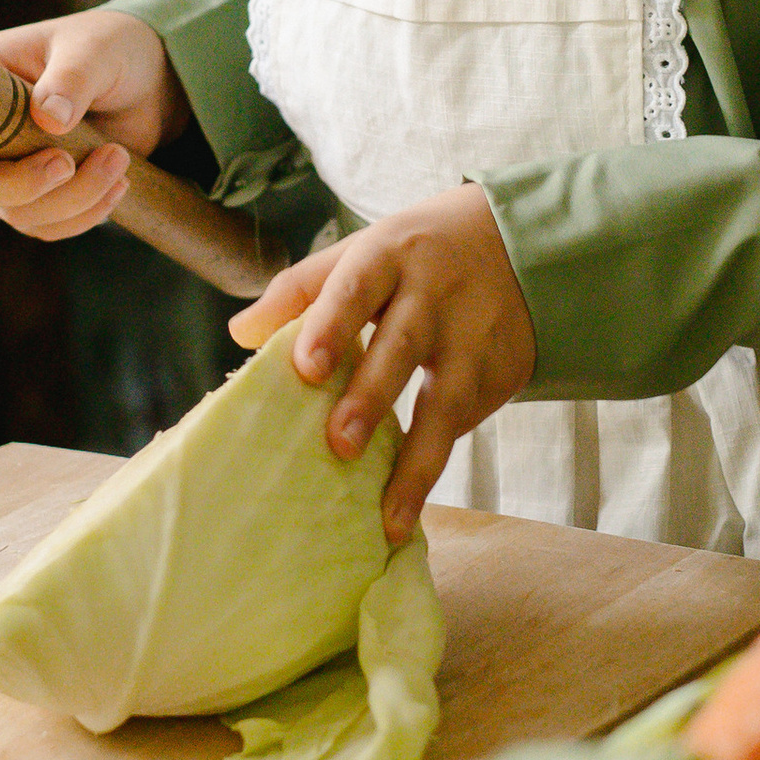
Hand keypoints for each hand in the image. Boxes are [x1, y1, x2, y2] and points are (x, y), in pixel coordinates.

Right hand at [0, 10, 185, 244]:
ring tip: (118, 158)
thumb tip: (49, 118)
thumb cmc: (110, 48)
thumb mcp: (95, 50)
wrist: (148, 80)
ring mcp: (10, 169)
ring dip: (72, 198)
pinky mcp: (43, 195)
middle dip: (23, 185)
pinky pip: (49, 226)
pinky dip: (86, 214)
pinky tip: (120, 183)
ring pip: (17, 213)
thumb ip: (71, 78)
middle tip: (70, 161)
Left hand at [231, 187, 535, 542]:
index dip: (331, 325)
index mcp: (389, 256)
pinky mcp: (503, 371)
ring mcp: (475, 336)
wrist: (519, 242)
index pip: (355, 287)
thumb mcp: (363, 251)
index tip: (307, 368)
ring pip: (448, 402)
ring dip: (418, 462)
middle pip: (402, 345)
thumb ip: (301, 290)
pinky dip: (437, 462)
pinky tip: (409, 503)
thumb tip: (240, 332)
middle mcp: (435, 294)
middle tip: (340, 444)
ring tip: (389, 516)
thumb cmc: (416, 255)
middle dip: (372, 396)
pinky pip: (467, 423)